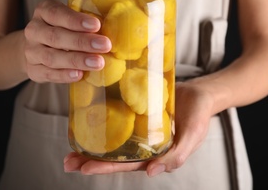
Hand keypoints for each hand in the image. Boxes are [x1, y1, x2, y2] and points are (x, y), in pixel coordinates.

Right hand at [24, 0, 111, 82]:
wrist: (34, 48)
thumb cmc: (60, 30)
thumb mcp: (68, 19)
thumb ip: (85, 22)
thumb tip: (115, 28)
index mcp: (44, 11)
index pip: (57, 13)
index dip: (76, 20)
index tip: (96, 25)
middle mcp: (34, 30)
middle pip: (56, 36)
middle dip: (82, 42)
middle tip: (105, 45)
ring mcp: (31, 51)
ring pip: (52, 57)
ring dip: (77, 60)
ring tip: (98, 63)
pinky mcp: (33, 70)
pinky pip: (48, 74)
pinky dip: (64, 75)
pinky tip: (80, 75)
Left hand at [63, 80, 214, 176]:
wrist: (201, 93)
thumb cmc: (199, 117)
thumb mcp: (192, 137)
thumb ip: (176, 156)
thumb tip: (151, 173)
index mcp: (154, 155)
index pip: (125, 164)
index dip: (105, 167)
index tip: (83, 168)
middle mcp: (142, 145)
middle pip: (113, 156)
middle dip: (90, 160)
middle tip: (67, 162)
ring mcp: (138, 129)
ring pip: (112, 140)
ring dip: (91, 144)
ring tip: (70, 148)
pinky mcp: (136, 112)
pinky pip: (117, 118)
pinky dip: (103, 121)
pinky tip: (86, 120)